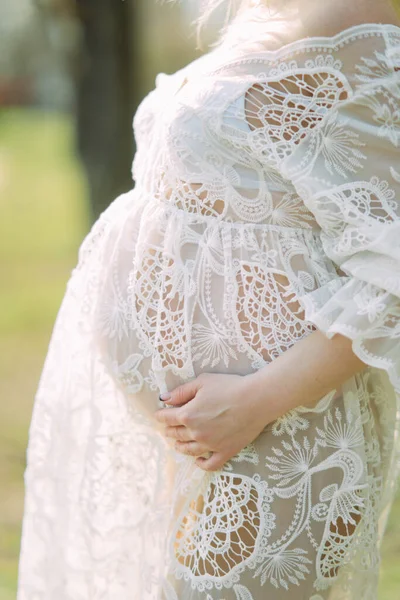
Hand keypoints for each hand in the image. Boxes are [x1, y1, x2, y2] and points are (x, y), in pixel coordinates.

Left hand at [154, 372, 268, 471]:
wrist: (257, 399)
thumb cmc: (230, 386)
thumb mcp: (202, 382)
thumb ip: (181, 392)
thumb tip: (164, 399)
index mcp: (188, 415)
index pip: (167, 418)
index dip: (160, 415)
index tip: (159, 414)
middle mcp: (196, 433)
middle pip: (176, 434)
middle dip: (169, 430)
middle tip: (167, 428)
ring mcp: (210, 445)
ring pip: (189, 450)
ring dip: (180, 446)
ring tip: (178, 443)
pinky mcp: (225, 452)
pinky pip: (210, 464)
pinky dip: (201, 464)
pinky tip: (198, 460)